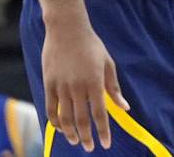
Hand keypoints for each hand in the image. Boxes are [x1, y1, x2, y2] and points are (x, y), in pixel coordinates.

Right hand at [41, 18, 129, 150]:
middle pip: (81, 120)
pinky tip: (60, 128)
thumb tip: (124, 108)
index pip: (99, 114)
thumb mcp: (108, 64)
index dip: (103, 131)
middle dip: (87, 137)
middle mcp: (78, 87)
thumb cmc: (91, 45)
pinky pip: (51, 108)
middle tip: (90, 147)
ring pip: (65, 117)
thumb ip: (114, 88)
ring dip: (70, 133)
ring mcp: (61, 86)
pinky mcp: (49, 83)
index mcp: (95, 82)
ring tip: (75, 141)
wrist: (67, 29)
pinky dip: (55, 121)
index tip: (106, 144)